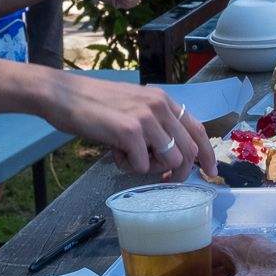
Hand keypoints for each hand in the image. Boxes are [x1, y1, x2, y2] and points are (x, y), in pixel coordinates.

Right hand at [43, 73, 215, 182]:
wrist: (63, 95)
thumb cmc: (95, 105)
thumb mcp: (134, 107)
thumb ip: (155, 124)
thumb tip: (173, 154)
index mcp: (163, 100)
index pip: (197, 129)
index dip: (208, 155)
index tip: (212, 173)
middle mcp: (159, 106)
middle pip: (188, 151)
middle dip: (180, 173)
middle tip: (165, 179)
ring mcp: (145, 118)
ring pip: (170, 160)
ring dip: (150, 169)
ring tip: (128, 157)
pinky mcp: (129, 131)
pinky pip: (142, 165)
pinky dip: (128, 166)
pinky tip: (113, 153)